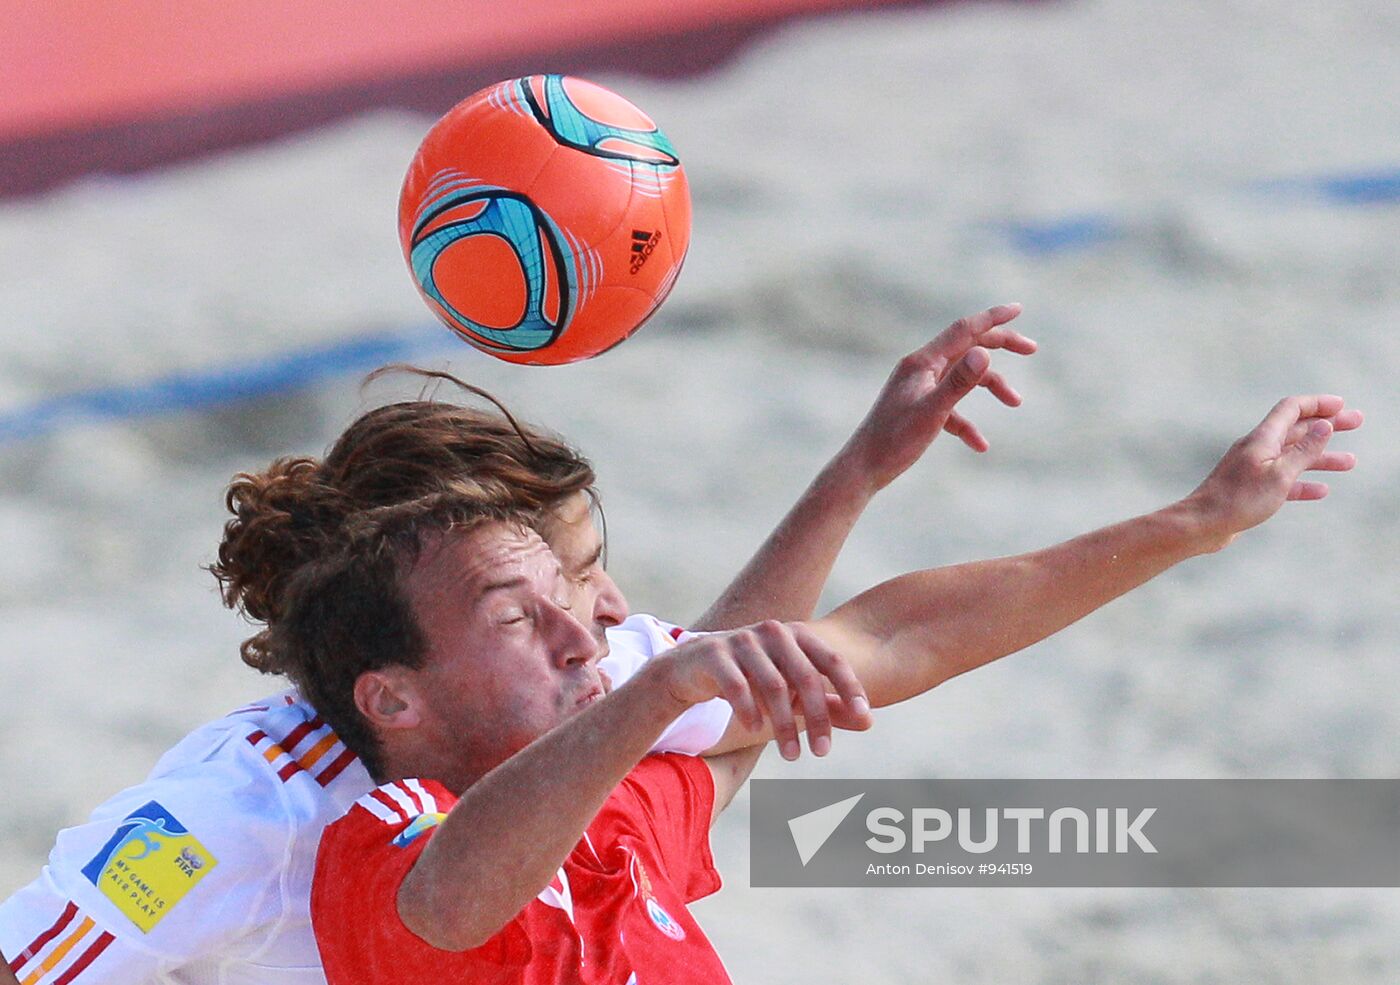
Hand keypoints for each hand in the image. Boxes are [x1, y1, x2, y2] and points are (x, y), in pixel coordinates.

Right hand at [655, 621, 870, 760]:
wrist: (693, 669)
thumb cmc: (752, 680)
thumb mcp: (792, 693)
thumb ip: (828, 704)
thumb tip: (869, 723)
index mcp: (797, 634)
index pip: (831, 660)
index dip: (850, 688)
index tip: (864, 717)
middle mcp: (773, 632)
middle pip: (805, 677)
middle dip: (818, 718)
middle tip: (823, 753)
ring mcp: (742, 640)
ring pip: (773, 686)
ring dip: (784, 725)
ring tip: (792, 755)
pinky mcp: (715, 653)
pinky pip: (737, 686)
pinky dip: (749, 710)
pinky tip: (754, 730)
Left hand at [839, 303, 1035, 492]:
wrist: (863, 468)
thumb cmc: (893, 441)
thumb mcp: (932, 412)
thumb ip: (958, 382)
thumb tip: (984, 352)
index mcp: (923, 362)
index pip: (964, 330)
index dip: (993, 317)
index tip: (1019, 308)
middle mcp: (921, 369)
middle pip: (967, 347)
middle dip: (1000, 345)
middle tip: (1032, 349)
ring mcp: (921, 388)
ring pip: (964, 378)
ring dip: (992, 386)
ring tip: (1016, 402)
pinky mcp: (920, 410)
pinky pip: (952, 409)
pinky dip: (968, 423)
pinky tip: (980, 445)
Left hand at [1186, 394, 1361, 549]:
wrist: (1202, 525)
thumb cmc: (1239, 500)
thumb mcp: (1280, 475)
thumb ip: (1304, 451)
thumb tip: (1323, 425)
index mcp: (1262, 439)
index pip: (1292, 409)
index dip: (1318, 404)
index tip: (1342, 405)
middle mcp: (1257, 449)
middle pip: (1296, 430)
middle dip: (1327, 425)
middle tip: (1356, 422)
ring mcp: (1253, 468)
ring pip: (1293, 457)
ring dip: (1321, 457)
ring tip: (1350, 463)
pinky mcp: (1250, 488)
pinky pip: (1282, 481)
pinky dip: (1303, 483)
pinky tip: (1321, 490)